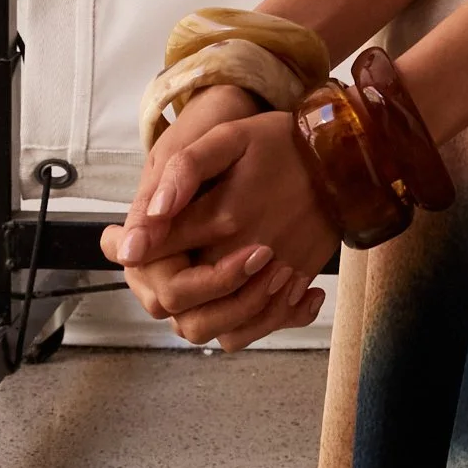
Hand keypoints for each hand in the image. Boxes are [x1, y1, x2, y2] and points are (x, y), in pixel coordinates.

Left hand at [99, 94, 336, 349]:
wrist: (348, 160)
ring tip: (183, 280)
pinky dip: (228, 324)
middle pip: (174, 297)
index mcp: (222, 216)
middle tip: (148, 263)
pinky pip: (248, 329)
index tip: (120, 241)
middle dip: (152, 282)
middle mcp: (243, 255)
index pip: (154, 251)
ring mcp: (269, 278)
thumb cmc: (284, 143)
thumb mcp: (232, 137)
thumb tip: (152, 213)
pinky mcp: (291, 289)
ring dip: (187, 308)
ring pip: (208, 324)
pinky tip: (221, 298)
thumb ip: (186, 169)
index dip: (129, 247)